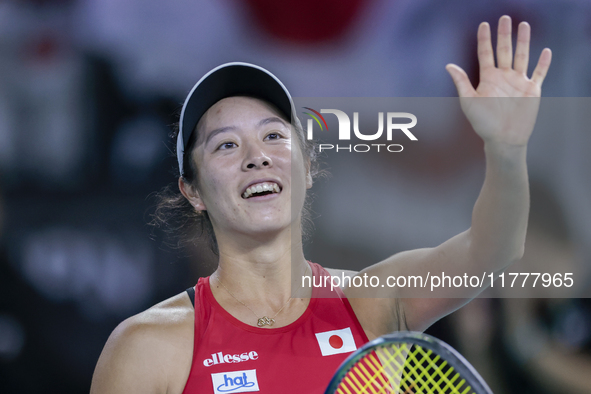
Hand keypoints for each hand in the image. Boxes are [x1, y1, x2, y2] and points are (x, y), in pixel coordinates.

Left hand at [446, 15, 551, 145]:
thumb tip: (448, 65)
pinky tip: (545, 51)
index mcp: (487, 78)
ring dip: (523, 41)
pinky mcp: (532, 90)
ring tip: (524, 25)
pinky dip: (543, 63)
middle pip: (504, 50)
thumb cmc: (483, 123)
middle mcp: (503, 77)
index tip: (484, 25)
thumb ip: (461, 82)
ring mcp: (518, 82)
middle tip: (505, 18)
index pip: (485, 54)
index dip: (484, 39)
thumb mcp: (468, 101)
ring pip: (521, 56)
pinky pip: (539, 73)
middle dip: (504, 34)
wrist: (502, 139)